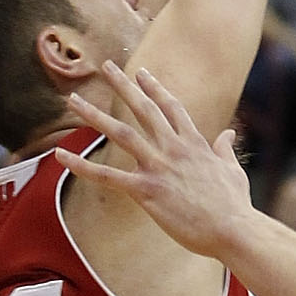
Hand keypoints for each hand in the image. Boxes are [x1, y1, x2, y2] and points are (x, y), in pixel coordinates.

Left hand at [64, 61, 252, 253]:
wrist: (233, 229)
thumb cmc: (235, 204)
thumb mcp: (233, 170)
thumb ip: (225, 148)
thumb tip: (228, 133)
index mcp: (194, 142)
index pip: (171, 107)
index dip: (154, 88)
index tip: (141, 72)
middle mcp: (173, 148)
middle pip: (143, 109)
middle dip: (123, 85)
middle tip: (107, 66)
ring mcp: (158, 167)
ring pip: (120, 133)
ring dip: (94, 115)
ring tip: (74, 100)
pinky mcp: (146, 191)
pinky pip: (108, 176)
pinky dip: (82, 166)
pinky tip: (60, 156)